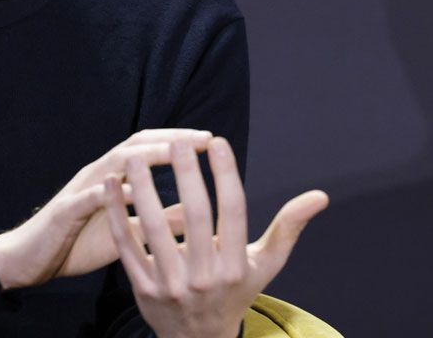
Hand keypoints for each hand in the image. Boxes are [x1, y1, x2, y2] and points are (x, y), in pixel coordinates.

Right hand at [0, 129, 210, 289]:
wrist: (30, 258)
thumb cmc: (78, 241)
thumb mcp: (127, 232)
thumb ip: (157, 221)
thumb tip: (195, 215)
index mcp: (112, 178)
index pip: (148, 148)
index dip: (178, 142)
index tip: (210, 141)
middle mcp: (97, 175)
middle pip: (135, 146)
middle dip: (170, 140)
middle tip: (202, 139)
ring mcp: (79, 190)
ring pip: (114, 163)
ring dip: (145, 156)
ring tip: (174, 154)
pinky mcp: (64, 211)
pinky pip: (88, 198)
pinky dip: (109, 192)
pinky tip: (130, 192)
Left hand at [103, 137, 327, 337]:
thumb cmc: (236, 292)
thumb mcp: (266, 265)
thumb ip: (288, 227)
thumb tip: (320, 195)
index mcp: (236, 264)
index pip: (233, 212)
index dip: (226, 174)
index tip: (217, 142)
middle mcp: (206, 275)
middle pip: (196, 216)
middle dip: (187, 176)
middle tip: (180, 141)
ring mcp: (172, 284)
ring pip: (156, 229)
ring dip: (145, 190)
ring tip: (136, 156)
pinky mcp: (143, 288)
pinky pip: (127, 246)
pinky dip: (117, 215)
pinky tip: (111, 186)